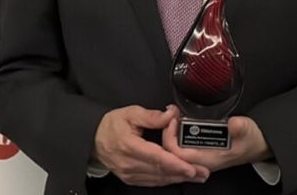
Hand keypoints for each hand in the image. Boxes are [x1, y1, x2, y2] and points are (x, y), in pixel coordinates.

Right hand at [93, 105, 209, 186]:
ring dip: (178, 179)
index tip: (191, 167)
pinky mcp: (130, 178)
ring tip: (197, 177)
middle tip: (203, 173)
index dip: (175, 164)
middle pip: (160, 171)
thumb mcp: (130, 113)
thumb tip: (171, 114)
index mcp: (129, 146)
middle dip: (184, 174)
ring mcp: (129, 174)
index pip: (157, 157)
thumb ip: (152, 116)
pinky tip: (179, 178)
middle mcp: (129, 164)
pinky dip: (167, 180)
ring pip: (158, 179)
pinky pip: (151, 182)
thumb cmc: (112, 124)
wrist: (93, 139)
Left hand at [162, 106, 271, 172]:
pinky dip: (175, 132)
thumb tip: (232, 124)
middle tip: (171, 113)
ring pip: (174, 148)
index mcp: (208, 159)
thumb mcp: (247, 130)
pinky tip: (177, 121)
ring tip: (173, 114)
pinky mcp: (200, 149)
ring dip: (170, 131)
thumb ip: (239, 128)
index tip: (173, 119)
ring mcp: (199, 155)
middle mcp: (200, 160)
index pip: (177, 154)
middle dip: (167, 131)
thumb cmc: (251, 141)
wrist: (258, 145)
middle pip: (171, 152)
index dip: (170, 137)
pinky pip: (180, 144)